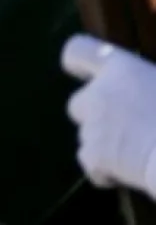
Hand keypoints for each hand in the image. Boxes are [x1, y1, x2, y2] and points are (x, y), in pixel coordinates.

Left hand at [63, 34, 155, 194]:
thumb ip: (148, 84)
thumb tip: (144, 95)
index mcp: (121, 68)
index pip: (78, 51)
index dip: (77, 63)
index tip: (81, 72)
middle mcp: (99, 93)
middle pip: (78, 104)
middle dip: (95, 117)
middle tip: (127, 129)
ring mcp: (92, 126)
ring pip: (88, 137)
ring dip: (105, 145)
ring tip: (138, 153)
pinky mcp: (93, 156)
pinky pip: (93, 167)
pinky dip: (106, 173)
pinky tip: (132, 174)